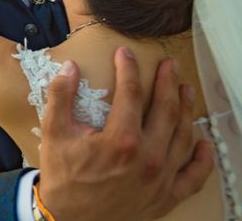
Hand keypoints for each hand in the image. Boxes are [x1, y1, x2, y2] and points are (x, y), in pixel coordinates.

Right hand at [37, 47, 213, 220]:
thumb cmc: (63, 176)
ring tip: (184, 89)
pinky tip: (203, 141)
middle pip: (165, 110)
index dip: (128, 68)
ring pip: (183, 136)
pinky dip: (202, 158)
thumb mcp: (54, 133)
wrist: (69, 220)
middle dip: (167, 83)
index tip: (125, 54)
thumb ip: (60, 97)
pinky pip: (194, 175)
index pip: (131, 93)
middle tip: (168, 65)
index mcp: (121, 140)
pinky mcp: (166, 196)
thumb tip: (70, 68)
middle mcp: (147, 158)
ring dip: (186, 109)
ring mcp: (161, 178)